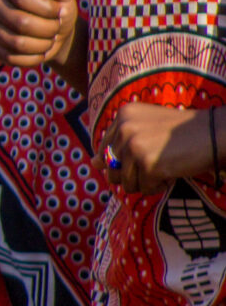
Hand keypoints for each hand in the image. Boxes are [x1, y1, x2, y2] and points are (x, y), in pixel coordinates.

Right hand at [0, 0, 79, 68]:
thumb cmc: (57, 9)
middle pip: (21, 22)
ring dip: (42, 45)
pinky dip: (32, 58)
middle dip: (48, 29)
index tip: (61, 11)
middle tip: (57, 27)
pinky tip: (40, 51)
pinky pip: (11, 57)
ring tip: (50, 39)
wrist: (53, 31)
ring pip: (17, 43)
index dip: (48, 9)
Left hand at [101, 102, 221, 194]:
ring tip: (165, 167)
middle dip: (133, 174)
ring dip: (147, 182)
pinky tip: (173, 172)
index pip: (105, 151)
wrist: (214, 133)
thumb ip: (119, 143)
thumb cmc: (182, 133)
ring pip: (126, 183)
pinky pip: (145, 189)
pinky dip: (160, 186)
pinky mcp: (148, 164)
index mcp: (122, 116)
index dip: (121, 162)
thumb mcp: (146, 130)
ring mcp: (134, 146)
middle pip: (112, 170)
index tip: (143, 158)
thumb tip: (92, 163)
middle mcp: (123, 129)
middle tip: (157, 163)